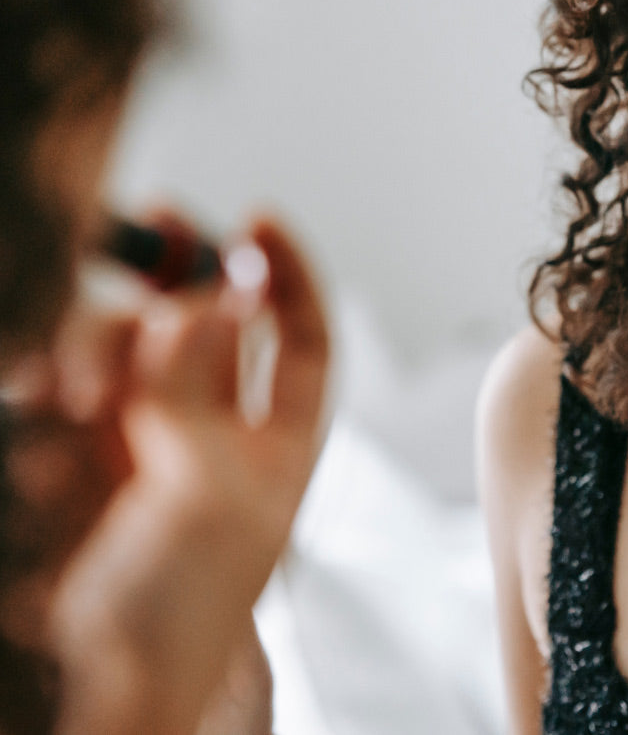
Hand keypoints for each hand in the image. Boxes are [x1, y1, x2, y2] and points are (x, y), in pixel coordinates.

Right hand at [36, 215, 327, 734]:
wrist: (93, 684)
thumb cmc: (181, 612)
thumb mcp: (211, 496)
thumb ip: (202, 393)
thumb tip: (213, 297)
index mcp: (280, 438)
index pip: (301, 334)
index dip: (288, 272)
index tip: (260, 217)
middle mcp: (215, 424)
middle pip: (210, 316)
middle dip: (185, 269)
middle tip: (155, 222)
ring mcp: (143, 432)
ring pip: (132, 335)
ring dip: (108, 338)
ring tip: (83, 392)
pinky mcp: (77, 446)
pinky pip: (74, 374)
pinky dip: (64, 370)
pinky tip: (54, 396)